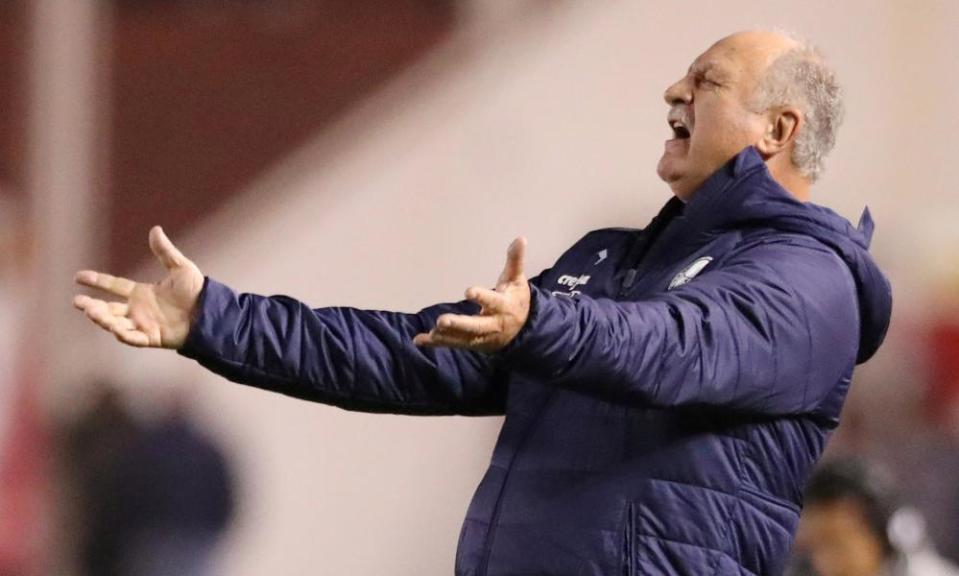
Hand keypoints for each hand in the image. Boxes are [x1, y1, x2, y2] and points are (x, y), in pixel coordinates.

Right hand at [73, 226, 203, 348]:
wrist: (211, 312)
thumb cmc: (197, 291)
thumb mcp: (180, 268)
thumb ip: (165, 251)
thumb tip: (155, 229)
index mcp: (141, 293)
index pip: (114, 286)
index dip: (97, 281)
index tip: (78, 276)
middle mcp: (138, 309)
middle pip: (108, 308)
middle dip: (92, 306)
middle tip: (77, 302)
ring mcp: (143, 324)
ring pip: (116, 323)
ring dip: (102, 319)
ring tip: (90, 311)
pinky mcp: (152, 338)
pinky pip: (133, 338)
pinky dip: (123, 334)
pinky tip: (113, 328)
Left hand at [414, 237, 529, 352]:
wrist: (522, 329)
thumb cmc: (515, 298)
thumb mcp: (516, 279)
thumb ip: (515, 261)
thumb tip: (520, 238)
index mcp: (504, 306)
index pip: (493, 301)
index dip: (482, 297)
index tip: (468, 291)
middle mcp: (493, 325)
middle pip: (476, 327)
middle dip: (459, 325)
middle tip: (441, 321)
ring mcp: (482, 337)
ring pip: (463, 339)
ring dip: (447, 336)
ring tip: (432, 331)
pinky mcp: (473, 343)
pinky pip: (454, 344)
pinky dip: (437, 343)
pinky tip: (420, 340)